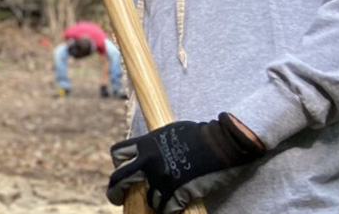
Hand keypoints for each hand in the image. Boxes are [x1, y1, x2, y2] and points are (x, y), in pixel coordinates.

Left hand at [107, 112, 264, 212]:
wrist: (223, 143)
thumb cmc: (200, 134)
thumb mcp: (169, 132)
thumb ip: (155, 144)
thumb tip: (148, 151)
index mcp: (146, 144)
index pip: (117, 153)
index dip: (118, 164)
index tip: (121, 170)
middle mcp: (148, 162)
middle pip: (119, 180)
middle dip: (115, 192)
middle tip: (117, 199)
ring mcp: (162, 178)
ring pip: (148, 199)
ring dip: (154, 202)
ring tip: (160, 202)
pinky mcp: (177, 192)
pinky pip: (168, 209)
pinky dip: (171, 210)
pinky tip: (176, 207)